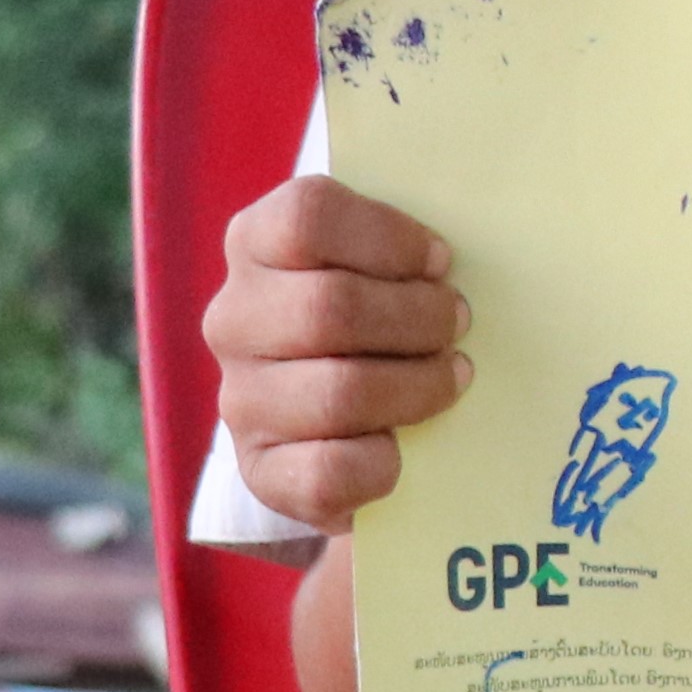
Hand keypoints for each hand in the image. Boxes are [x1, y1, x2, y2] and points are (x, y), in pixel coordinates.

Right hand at [203, 174, 470, 532]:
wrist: (331, 415)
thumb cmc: (373, 313)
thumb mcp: (375, 260)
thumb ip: (401, 246)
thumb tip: (449, 264)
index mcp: (255, 243)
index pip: (308, 218)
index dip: (389, 238)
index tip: (440, 260)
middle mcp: (234, 319)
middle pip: (330, 308)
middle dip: (418, 317)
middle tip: (457, 322)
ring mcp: (241, 398)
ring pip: (338, 393)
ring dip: (417, 386)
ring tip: (451, 376)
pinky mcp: (260, 469)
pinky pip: (328, 472)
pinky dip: (382, 462)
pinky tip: (400, 444)